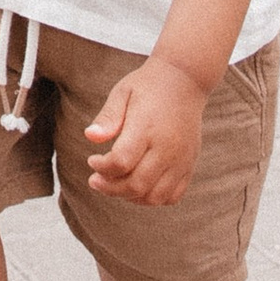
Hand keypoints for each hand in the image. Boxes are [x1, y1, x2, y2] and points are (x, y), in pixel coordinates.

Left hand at [84, 57, 206, 207]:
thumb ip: (107, 117)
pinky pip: (173, 196)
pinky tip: (138, 186)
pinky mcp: (189, 165)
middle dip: (111, 188)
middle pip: (137, 184)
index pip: (121, 161)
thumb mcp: (122, 92)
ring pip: (155, 197)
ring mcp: (181, 159)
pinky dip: (153, 199)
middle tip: (96, 180)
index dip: (102, 167)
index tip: (92, 160)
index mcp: (147, 127)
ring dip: (130, 197)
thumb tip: (90, 137)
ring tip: (115, 184)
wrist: (185, 82)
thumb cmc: (147, 87)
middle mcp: (167, 148)